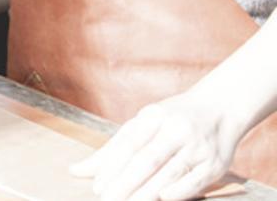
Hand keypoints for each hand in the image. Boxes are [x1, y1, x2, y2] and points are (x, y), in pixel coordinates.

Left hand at [69, 88, 243, 200]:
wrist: (222, 108)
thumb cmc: (172, 119)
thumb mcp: (142, 124)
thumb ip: (112, 149)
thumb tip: (76, 171)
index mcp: (154, 116)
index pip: (129, 143)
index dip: (112, 166)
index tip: (97, 187)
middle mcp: (176, 129)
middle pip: (147, 159)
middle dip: (126, 182)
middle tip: (108, 199)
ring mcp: (198, 146)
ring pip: (170, 171)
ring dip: (147, 191)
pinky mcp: (216, 163)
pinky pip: (196, 180)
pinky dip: (180, 190)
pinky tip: (163, 198)